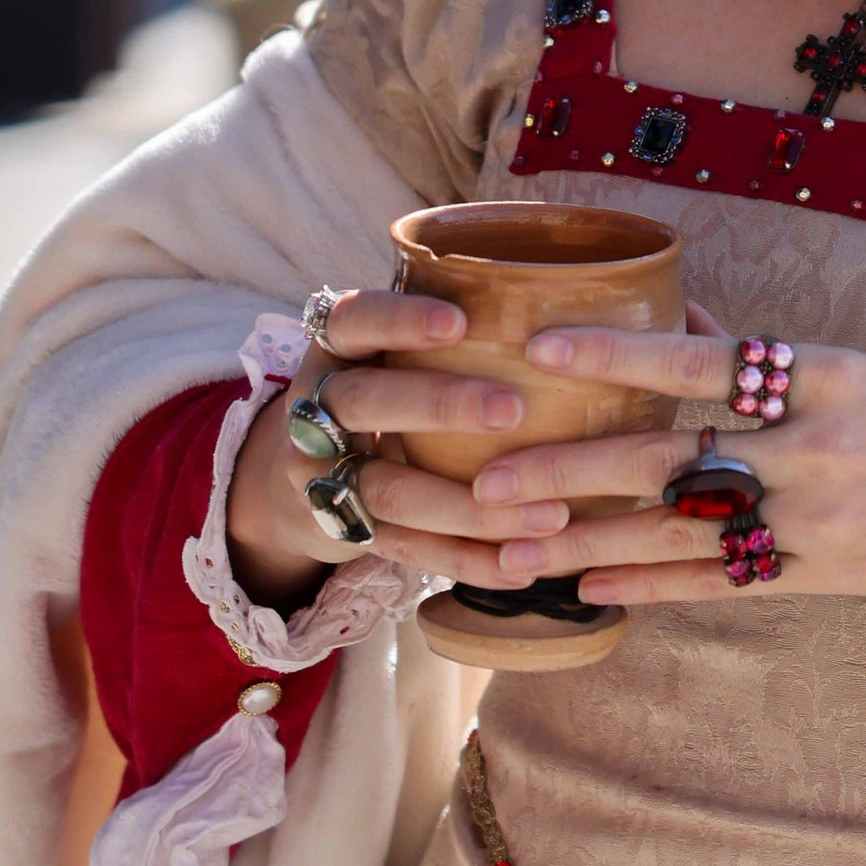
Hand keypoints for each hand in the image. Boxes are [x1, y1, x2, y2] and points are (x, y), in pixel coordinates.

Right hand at [225, 289, 575, 607]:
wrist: (296, 470)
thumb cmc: (380, 387)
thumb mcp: (386, 350)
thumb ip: (446, 330)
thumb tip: (569, 297)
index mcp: (334, 348)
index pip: (355, 320)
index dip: (400, 320)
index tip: (459, 321)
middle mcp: (316, 408)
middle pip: (367, 401)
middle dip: (440, 405)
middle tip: (514, 410)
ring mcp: (320, 476)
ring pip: (391, 491)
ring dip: (472, 509)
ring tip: (551, 516)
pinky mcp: (344, 532)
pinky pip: (406, 551)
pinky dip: (467, 562)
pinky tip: (524, 567)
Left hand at [466, 318, 865, 616]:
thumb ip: (771, 358)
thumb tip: (676, 324)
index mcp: (829, 375)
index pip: (700, 361)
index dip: (616, 354)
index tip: (538, 349)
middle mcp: (816, 447)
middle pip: (669, 458)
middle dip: (570, 471)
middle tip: (488, 479)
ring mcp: (819, 518)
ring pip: (680, 532)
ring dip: (589, 542)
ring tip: (513, 550)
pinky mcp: (825, 576)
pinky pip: (723, 583)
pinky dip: (655, 587)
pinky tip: (594, 590)